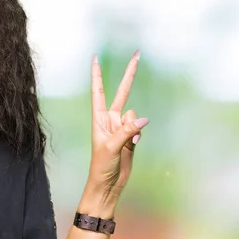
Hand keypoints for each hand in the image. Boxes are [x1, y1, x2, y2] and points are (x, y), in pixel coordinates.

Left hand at [80, 50, 148, 214]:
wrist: (108, 184)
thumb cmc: (101, 166)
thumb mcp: (111, 147)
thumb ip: (127, 131)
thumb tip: (143, 119)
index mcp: (98, 118)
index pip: (98, 91)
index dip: (97, 74)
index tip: (96, 58)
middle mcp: (110, 120)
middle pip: (122, 92)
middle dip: (130, 74)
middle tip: (137, 54)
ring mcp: (121, 128)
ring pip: (134, 116)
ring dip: (134, 128)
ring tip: (128, 143)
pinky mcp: (131, 138)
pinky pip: (139, 129)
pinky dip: (139, 136)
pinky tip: (133, 146)